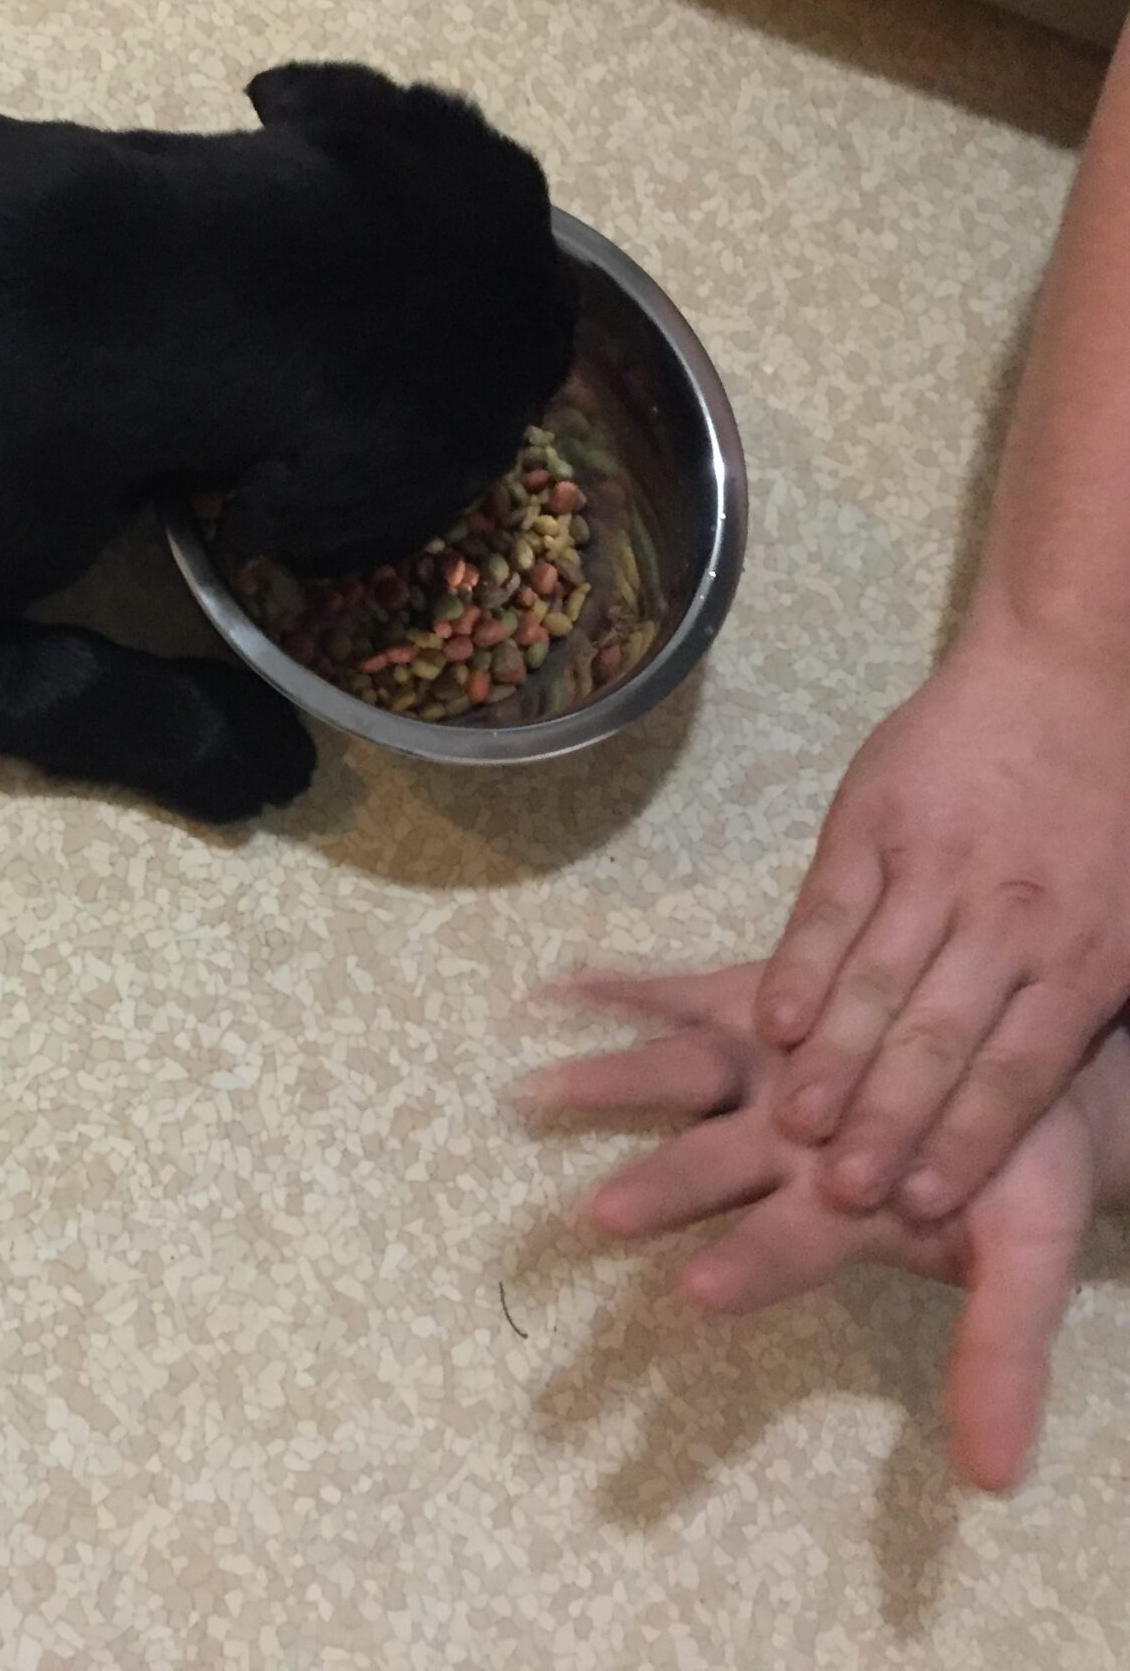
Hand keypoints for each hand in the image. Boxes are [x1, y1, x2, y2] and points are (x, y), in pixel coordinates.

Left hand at [522, 965, 1129, 1493]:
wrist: (1024, 1059)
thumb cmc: (1027, 1167)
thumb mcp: (1031, 1251)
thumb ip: (1003, 1354)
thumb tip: (995, 1484)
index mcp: (835, 1209)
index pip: (784, 1250)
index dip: (748, 1265)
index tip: (698, 1292)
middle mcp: (779, 1145)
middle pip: (709, 1167)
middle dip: (657, 1191)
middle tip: (597, 1216)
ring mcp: (761, 1072)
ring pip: (680, 1077)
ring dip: (612, 1082)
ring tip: (539, 1088)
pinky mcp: (753, 1003)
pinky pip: (679, 995)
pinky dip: (623, 987)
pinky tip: (556, 985)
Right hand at [752, 624, 1129, 1221]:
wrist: (1080, 670)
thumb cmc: (1116, 808)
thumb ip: (1091, 1001)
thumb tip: (1043, 1089)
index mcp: (1087, 956)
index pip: (1019, 1069)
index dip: (970, 1139)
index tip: (922, 1200)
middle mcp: (1011, 921)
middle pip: (941, 1040)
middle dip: (890, 1122)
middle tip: (843, 1189)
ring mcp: (935, 869)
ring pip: (878, 983)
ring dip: (834, 1061)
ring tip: (794, 1123)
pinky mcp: (873, 824)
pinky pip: (829, 911)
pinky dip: (800, 969)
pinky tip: (774, 1022)